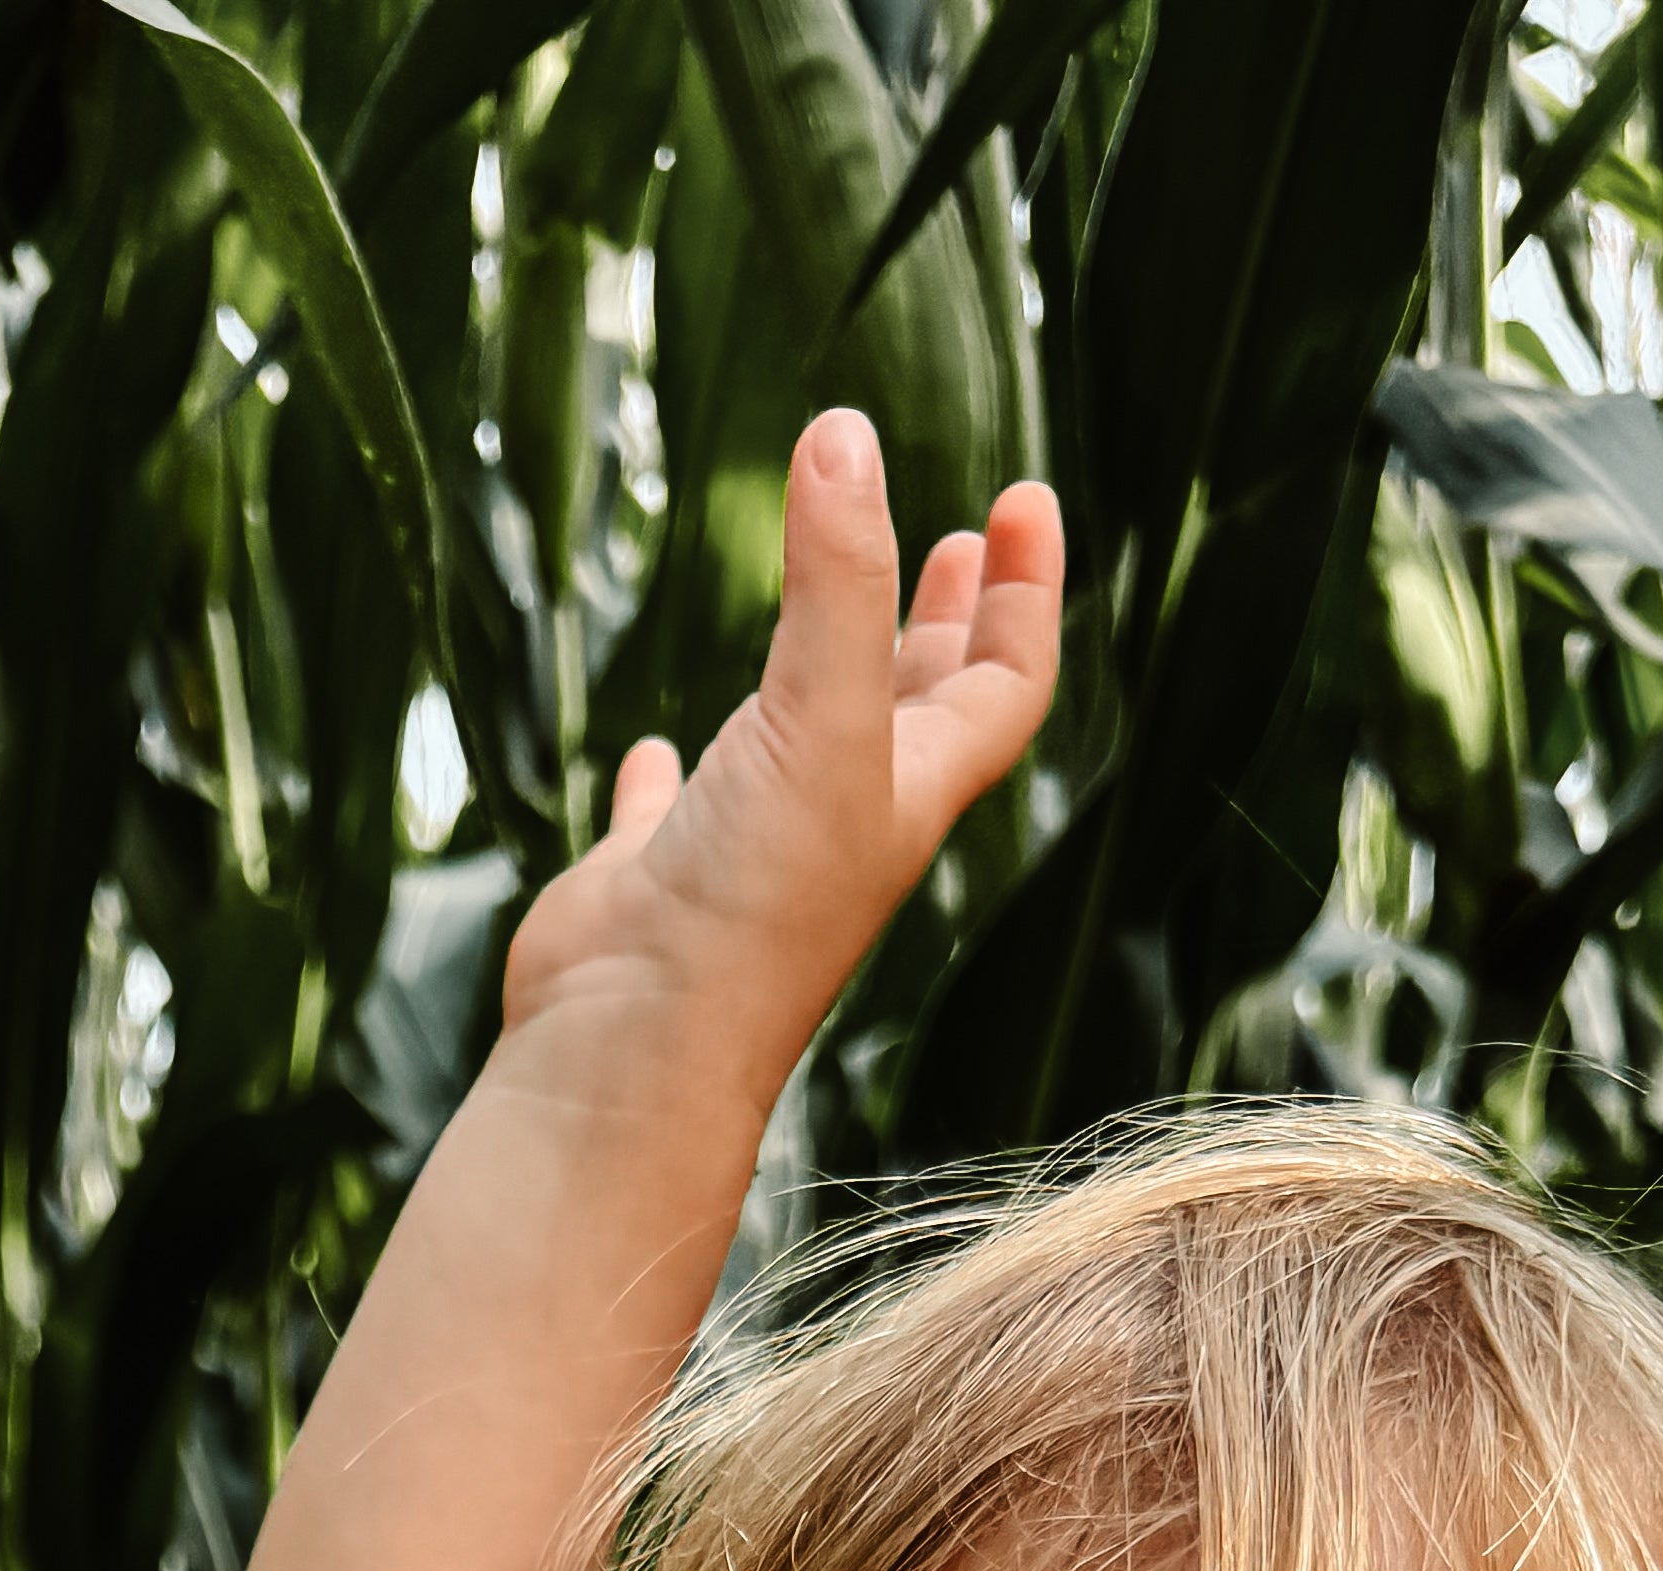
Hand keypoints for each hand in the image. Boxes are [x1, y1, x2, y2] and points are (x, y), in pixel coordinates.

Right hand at [497, 416, 1063, 1104]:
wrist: (636, 1045)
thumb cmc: (753, 906)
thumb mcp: (820, 715)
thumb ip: (837, 579)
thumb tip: (842, 433)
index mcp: (909, 789)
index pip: (1004, 680)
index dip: (1026, 591)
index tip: (1021, 500)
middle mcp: (843, 818)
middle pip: (923, 707)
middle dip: (948, 620)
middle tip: (964, 541)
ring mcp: (751, 848)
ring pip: (805, 746)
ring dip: (827, 672)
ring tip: (828, 605)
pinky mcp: (660, 872)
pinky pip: (673, 808)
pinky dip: (669, 767)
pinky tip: (656, 746)